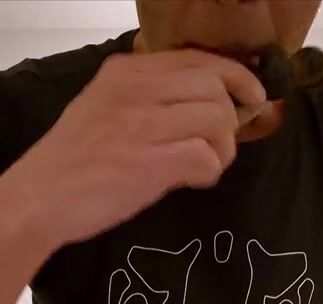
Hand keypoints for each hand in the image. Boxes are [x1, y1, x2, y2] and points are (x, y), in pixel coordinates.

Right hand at [10, 49, 269, 252]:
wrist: (42, 197)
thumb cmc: (74, 161)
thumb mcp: (103, 107)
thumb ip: (144, 98)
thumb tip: (195, 105)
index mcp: (127, 72)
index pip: (197, 59)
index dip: (235, 76)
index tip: (252, 95)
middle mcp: (139, 89)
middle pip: (214, 87)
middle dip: (230, 118)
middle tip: (220, 145)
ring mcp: (146, 124)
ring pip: (217, 120)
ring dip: (223, 149)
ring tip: (204, 166)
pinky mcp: (153, 161)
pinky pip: (206, 157)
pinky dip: (209, 172)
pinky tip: (192, 181)